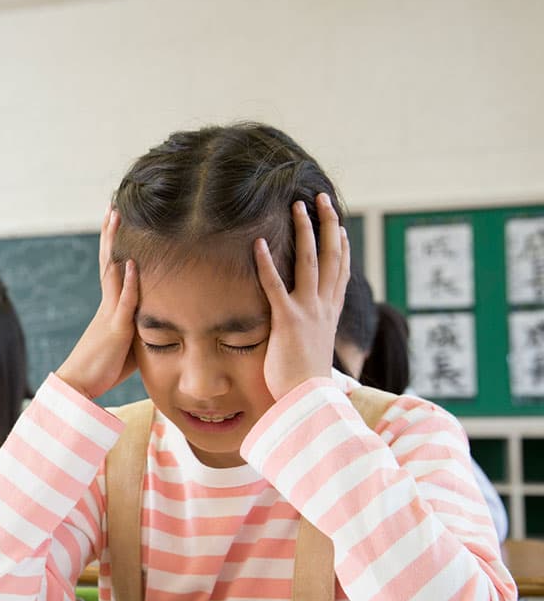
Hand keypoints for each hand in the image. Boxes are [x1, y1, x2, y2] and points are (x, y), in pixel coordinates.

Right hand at [55, 206, 139, 399]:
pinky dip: (128, 282)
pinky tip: (130, 264)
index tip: (117, 221)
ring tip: (116, 219)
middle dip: (111, 234)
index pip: (113, 268)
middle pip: (109, 261)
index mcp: (110, 306)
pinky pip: (123, 302)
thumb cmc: (104, 367)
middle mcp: (107, 304)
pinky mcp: (114, 329)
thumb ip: (140, 324)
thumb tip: (162, 316)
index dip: (115, 244)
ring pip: (112, 272)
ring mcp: (109, 314)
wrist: (79, 385)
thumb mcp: (128, 340)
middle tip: (112, 207)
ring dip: (115, 245)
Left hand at [255, 193, 349, 401]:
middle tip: (323, 199)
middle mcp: (324, 308)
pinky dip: (267, 264)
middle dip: (327, 225)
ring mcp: (308, 312)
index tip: (340, 227)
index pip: (341, 273)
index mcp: (331, 314)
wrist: (309, 401)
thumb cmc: (305, 382)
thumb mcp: (313, 350)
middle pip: (331, 257)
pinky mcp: (287, 322)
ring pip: (309, 263)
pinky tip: (258, 244)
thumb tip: (306, 330)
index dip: (342, 247)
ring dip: (304, 232)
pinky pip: (276, 287)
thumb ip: (310, 333)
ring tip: (297, 206)